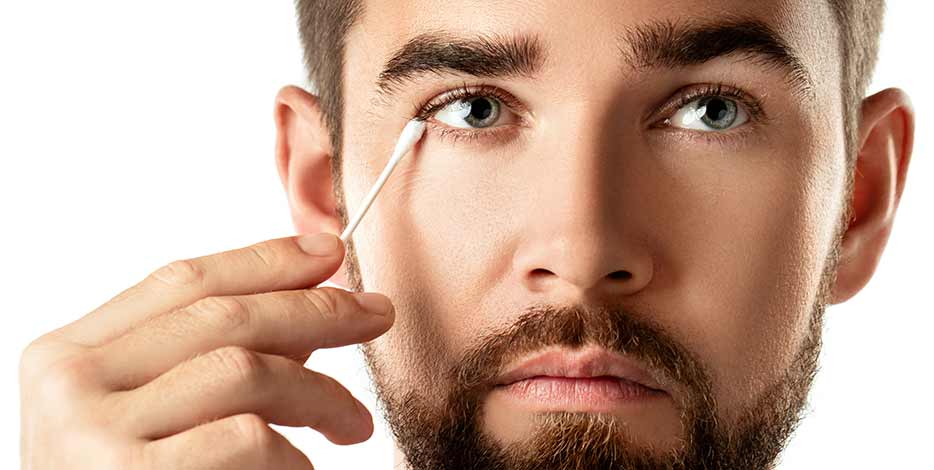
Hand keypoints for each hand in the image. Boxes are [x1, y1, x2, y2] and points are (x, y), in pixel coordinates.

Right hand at [19, 233, 393, 468]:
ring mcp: (94, 434)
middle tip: (375, 315)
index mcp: (67, 355)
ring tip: (353, 423)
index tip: (328, 253)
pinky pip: (247, 438)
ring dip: (320, 395)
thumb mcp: (152, 412)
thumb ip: (209, 356)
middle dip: (316, 309)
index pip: (182, 282)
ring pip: (246, 370)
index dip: (264, 260)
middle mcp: (70, 385)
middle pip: (223, 316)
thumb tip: (305, 300)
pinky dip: (292, 456)